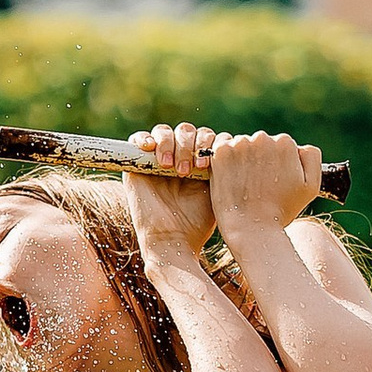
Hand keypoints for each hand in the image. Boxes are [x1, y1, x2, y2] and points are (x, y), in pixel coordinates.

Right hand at [125, 120, 216, 260]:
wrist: (172, 240)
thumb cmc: (197, 222)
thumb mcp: (217, 191)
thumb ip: (222, 166)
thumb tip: (233, 144)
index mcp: (199, 163)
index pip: (206, 137)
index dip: (208, 143)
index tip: (206, 166)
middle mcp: (179, 158)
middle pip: (187, 131)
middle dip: (189, 145)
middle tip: (188, 169)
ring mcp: (157, 161)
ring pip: (164, 131)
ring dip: (170, 143)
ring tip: (170, 166)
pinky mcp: (137, 165)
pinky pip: (138, 139)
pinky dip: (144, 139)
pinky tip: (151, 148)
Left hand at [208, 131, 323, 244]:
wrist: (252, 228)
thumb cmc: (282, 210)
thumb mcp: (311, 186)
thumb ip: (311, 158)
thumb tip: (299, 147)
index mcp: (286, 144)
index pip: (280, 145)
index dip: (277, 164)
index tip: (273, 181)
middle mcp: (263, 138)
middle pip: (261, 143)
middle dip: (259, 159)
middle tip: (258, 185)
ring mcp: (240, 145)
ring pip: (242, 145)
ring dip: (242, 159)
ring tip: (244, 184)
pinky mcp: (221, 153)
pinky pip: (222, 146)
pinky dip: (224, 159)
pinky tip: (230, 177)